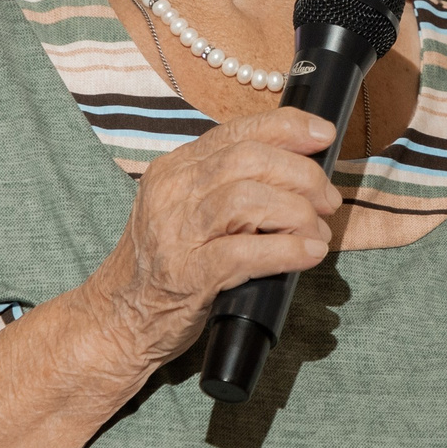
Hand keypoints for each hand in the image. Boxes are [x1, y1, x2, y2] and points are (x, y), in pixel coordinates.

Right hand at [82, 107, 339, 370]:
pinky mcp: (188, 274)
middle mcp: (172, 192)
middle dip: (302, 175)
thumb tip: (300, 169)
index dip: (288, 127)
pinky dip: (288, 250)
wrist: (118, 319)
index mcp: (175, 168)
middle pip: (250, 159)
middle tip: (328, 200)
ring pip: (250, 199)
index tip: (324, 135)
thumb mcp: (187, 210)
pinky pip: (247, 251)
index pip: (237, 131)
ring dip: (298, 213)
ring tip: (317, 232)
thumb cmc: (165, 264)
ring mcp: (176, 233)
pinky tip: (309, 254)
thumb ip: (228, 184)